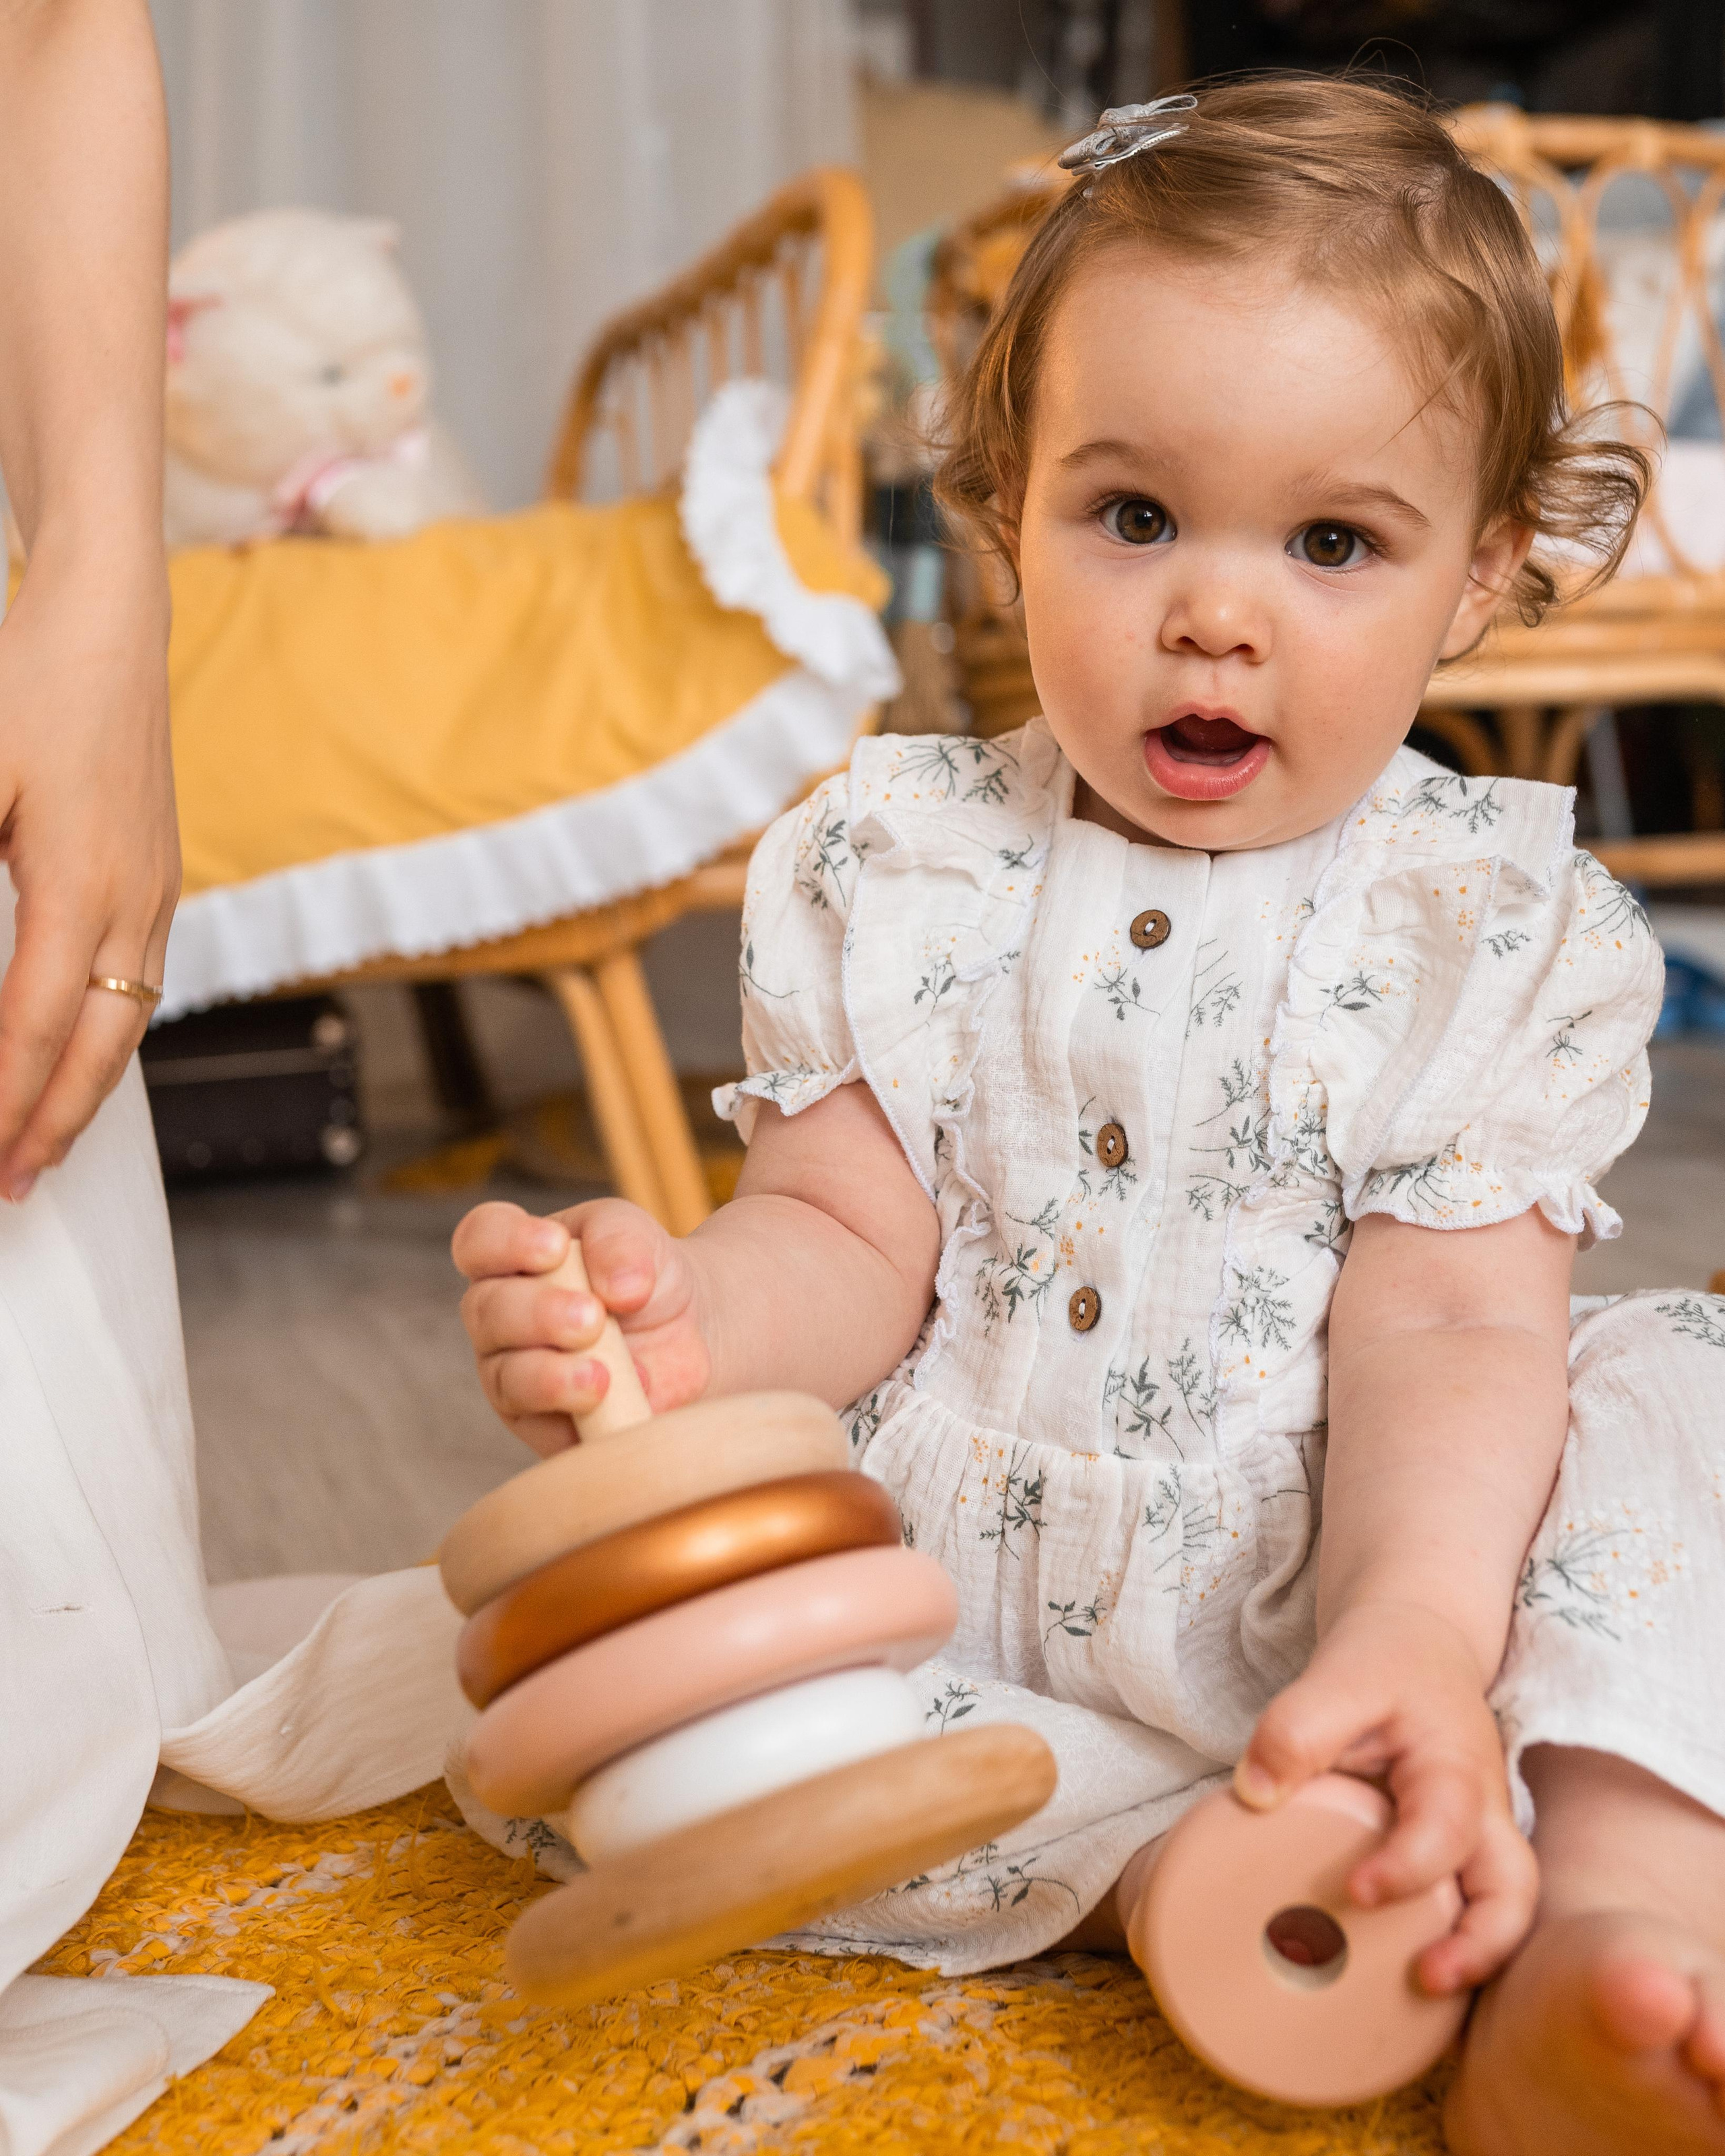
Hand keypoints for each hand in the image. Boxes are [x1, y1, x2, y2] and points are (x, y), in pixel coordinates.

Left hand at [0, 564, 176, 1197]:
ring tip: (45, 1137)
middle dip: (55, 1123)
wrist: (110, 617)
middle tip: (12, 1181)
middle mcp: (135, 898)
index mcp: (83, 881)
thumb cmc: (33, 678)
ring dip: (87, 1087)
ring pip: (129, 1020)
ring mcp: (156, 887)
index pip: (35, 1025)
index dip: (5, 1100)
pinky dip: (106, 1034)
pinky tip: (79, 1047)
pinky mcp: (157, 872)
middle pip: (101, 1046)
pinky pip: (139, 980)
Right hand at [452, 1197, 710, 1454]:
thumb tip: (619, 1288)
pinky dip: (581, 1414)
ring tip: (600, 1376)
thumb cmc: (646, 1276)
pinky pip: (546, 1430)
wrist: (694, 1334)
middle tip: (594, 1317)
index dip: (505, 1242)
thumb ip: (619, 1242)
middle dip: (539, 1314)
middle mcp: (500, 1317)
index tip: (556, 1246)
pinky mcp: (543, 1427)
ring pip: (507, 1378)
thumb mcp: (638, 1237)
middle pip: (486, 1312)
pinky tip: (615, 1400)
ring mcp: (515, 1375)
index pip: (478, 1240)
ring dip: (550, 1376)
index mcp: (512, 1258)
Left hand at [1234, 1602, 1536, 1992]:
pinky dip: (1454, 1944)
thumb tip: (1253, 1794)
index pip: (1446, 1825)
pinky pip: (1476, 1907)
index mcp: (1453, 1765)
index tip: (1357, 1891)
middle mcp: (1484, 1810)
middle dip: (1481, 1944)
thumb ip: (1297, 1728)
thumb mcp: (1339, 1676)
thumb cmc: (1382, 1665)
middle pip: (1513, 1888)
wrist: (1418, 1646)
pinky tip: (1401, 1975)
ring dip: (1475, 1957)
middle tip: (1425, 1978)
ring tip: (1420, 1991)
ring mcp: (1481, 1837)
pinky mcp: (1464, 1854)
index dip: (1408, 1865)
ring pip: (1507, 1908)